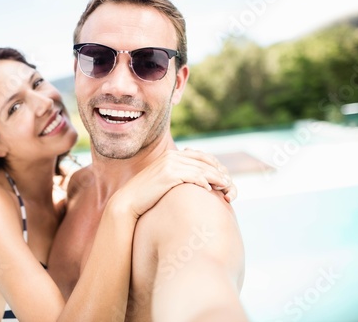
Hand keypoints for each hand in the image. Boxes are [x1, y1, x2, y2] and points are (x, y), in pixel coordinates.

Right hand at [108, 149, 236, 218]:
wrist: (128, 202)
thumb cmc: (146, 195)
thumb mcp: (163, 181)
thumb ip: (176, 176)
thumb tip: (190, 181)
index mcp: (171, 155)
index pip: (200, 155)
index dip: (214, 165)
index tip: (223, 176)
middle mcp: (172, 156)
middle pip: (204, 161)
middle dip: (219, 171)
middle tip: (229, 183)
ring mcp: (170, 164)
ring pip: (201, 169)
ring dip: (216, 178)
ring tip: (225, 187)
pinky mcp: (169, 174)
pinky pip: (193, 176)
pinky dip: (204, 182)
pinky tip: (209, 190)